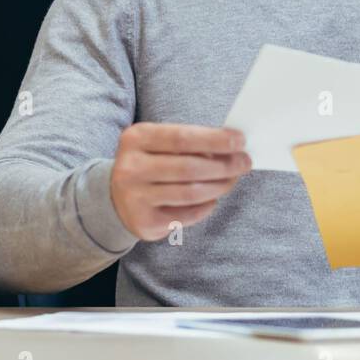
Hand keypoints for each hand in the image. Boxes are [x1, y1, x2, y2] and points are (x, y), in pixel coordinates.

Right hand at [109, 123, 251, 240]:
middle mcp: (131, 167)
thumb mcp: (160, 144)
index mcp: (136, 138)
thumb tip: (233, 146)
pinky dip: (207, 206)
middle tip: (244, 163)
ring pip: (191, 193)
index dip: (215, 140)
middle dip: (224, 165)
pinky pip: (188, 215)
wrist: (114, 197)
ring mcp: (134, 197)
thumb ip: (191, 142)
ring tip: (232, 179)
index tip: (240, 141)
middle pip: (190, 167)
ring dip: (220, 186)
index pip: (182, 137)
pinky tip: (212, 198)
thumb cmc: (150, 163)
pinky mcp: (144, 221)